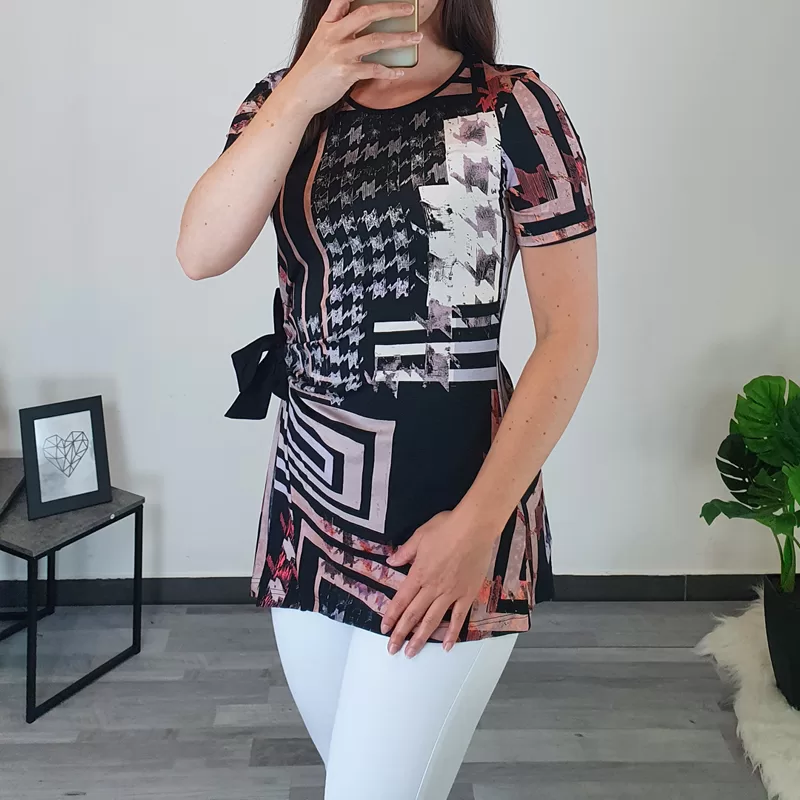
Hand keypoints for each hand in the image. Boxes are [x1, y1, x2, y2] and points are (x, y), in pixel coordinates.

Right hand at [280, 0, 421, 116]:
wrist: (297, 94)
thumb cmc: (311, 71)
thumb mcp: (320, 44)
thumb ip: (339, 32)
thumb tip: (361, 29)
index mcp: (328, 25)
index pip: (343, 0)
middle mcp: (334, 35)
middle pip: (367, 14)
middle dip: (392, 9)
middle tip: (409, 9)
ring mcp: (340, 53)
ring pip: (376, 40)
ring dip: (400, 39)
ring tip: (416, 38)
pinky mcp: (345, 73)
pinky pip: (373, 69)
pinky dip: (389, 71)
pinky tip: (400, 71)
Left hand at [381, 509, 497, 657]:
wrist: (475, 528)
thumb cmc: (447, 527)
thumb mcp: (420, 535)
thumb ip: (405, 552)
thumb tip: (391, 561)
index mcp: (419, 573)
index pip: (401, 600)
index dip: (391, 616)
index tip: (384, 629)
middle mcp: (432, 588)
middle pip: (413, 615)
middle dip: (401, 634)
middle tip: (392, 649)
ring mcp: (451, 593)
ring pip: (432, 620)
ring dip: (421, 638)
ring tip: (411, 653)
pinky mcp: (467, 594)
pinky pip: (458, 618)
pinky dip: (451, 633)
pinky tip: (446, 646)